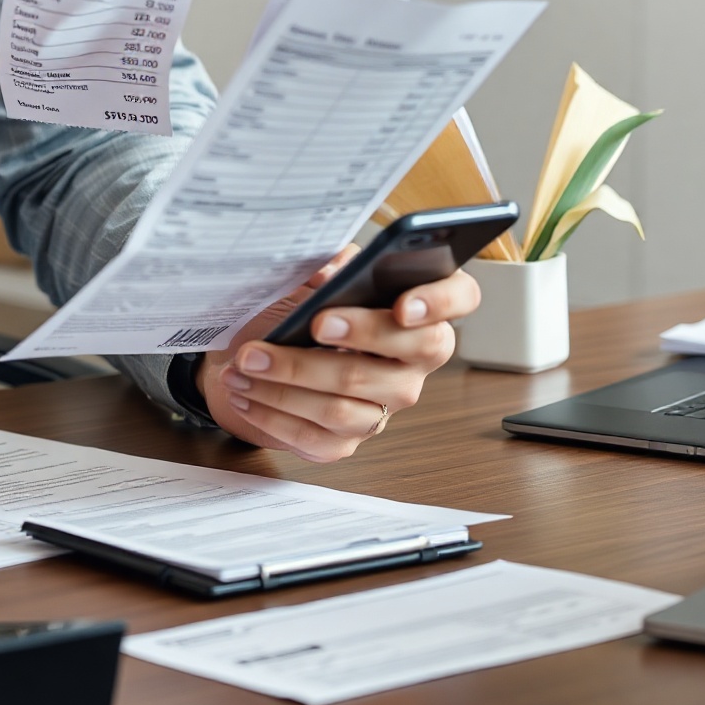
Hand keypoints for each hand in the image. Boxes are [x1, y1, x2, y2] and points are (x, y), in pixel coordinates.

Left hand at [193, 251, 479, 462]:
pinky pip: (315, 435)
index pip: (460, 297)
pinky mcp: (346, 440)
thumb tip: (332, 268)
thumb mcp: (312, 273)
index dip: (440, 301)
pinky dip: (273, 412)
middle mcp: (412, 362)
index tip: (404, 303)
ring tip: (248, 361)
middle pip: (404, 354)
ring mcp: (383, 405)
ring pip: (347, 401)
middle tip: (312, 323)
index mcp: (418, 309)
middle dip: (356, 336)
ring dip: (290, 380)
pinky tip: (245, 393)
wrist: (262, 350)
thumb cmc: (298, 308)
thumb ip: (328, 264)